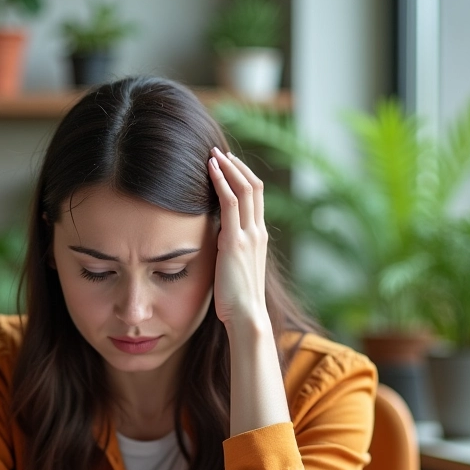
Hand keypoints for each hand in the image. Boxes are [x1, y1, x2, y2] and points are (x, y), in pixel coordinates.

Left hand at [208, 147, 268, 330]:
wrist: (246, 317)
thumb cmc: (237, 301)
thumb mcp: (234, 270)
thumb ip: (229, 251)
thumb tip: (216, 241)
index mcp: (259, 238)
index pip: (255, 198)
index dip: (243, 177)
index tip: (228, 165)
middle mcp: (258, 232)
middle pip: (253, 187)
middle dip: (237, 166)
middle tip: (219, 152)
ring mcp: (249, 235)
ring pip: (244, 188)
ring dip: (228, 167)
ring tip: (213, 153)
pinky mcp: (235, 241)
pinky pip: (230, 202)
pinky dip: (221, 181)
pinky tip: (210, 169)